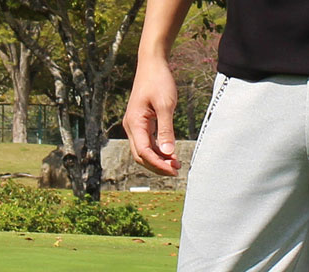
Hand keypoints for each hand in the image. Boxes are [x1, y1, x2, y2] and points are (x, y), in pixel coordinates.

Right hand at [123, 57, 180, 176]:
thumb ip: (166, 130)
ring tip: (177, 164)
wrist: (152, 64)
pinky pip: (148, 144)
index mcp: (134, 122)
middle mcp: (131, 126)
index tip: (174, 170)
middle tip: (177, 170)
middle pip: (141, 156)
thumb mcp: (165, 105)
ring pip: (144, 152)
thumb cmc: (158, 81)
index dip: (158, 164)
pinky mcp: (142, 124)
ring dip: (159, 160)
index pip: (143, 152)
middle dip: (158, 166)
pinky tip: (172, 155)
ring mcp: (135, 126)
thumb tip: (168, 153)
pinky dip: (159, 152)